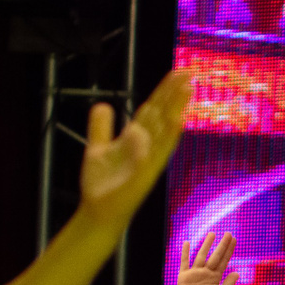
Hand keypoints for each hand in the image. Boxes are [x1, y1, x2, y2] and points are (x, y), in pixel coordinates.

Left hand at [79, 69, 192, 227]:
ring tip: (185, 94)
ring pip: (164, 134)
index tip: (176, 73)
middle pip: (162, 117)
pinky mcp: (141, 178)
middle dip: (173, 96)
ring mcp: (147, 163)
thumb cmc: (102, 184)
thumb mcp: (97, 147)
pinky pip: (151, 158)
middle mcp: (147, 149)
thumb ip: (101, 127)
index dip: (163, 92)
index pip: (153, 110)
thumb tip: (103, 104)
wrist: (97, 211)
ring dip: (175, 112)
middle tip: (187, 75)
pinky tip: (164, 127)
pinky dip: (155, 143)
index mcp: (138, 140)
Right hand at [177, 232, 235, 284]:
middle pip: (215, 255)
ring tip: (212, 234)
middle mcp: (206, 273)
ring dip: (206, 245)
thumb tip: (237, 272)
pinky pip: (184, 262)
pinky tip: (187, 243)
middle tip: (228, 233)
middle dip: (221, 245)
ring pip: (201, 255)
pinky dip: (185, 252)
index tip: (235, 239)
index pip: (224, 260)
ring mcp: (195, 273)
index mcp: (215, 277)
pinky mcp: (184, 276)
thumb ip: (228, 284)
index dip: (229, 250)